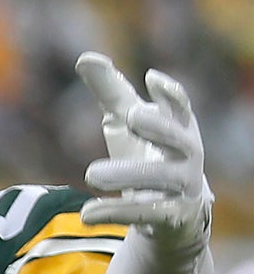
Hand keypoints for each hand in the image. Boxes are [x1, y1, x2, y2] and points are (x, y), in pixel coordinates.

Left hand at [77, 54, 211, 258]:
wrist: (169, 213)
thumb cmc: (148, 154)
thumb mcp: (127, 123)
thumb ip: (111, 92)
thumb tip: (86, 57)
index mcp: (178, 127)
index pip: (182, 107)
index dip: (172, 94)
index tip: (152, 78)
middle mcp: (187, 155)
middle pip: (180, 138)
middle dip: (159, 126)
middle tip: (131, 116)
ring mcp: (183, 186)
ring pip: (161, 177)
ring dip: (127, 173)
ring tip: (91, 174)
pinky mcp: (172, 215)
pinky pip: (146, 213)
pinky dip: (115, 211)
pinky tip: (86, 212)